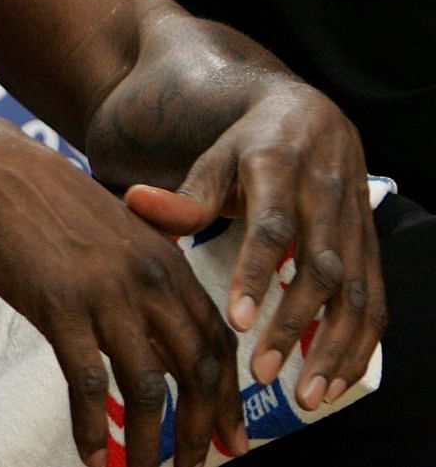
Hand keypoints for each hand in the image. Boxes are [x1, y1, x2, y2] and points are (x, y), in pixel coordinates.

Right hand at [0, 123, 245, 466]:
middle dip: (203, 429)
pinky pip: (88, 381)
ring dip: (151, 442)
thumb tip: (166, 343)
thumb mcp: (118, 234)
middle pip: (197, 370)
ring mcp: (105, 293)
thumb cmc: (50, 205)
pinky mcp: (59, 305)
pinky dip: (93, 426)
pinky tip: (91, 453)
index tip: (232, 439)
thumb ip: (149, 281)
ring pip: (148, 387)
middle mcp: (148, 279)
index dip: (229, 397)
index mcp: (168, 263)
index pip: (216, 341)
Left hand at [125, 85, 383, 412]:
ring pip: (357, 294)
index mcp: (279, 169)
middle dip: (295, 325)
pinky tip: (336, 380)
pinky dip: (361, 345)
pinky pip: (376, 303)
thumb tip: (134, 203)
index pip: (270, 227)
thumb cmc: (252, 146)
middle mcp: (326, 197)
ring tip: (307, 395)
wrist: (312, 116)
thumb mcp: (215, 159)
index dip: (257, 274)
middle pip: (319, 269)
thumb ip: (185, 194)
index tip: (237, 321)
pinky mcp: (371, 248)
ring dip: (336, 349)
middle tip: (263, 372)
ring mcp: (355, 225)